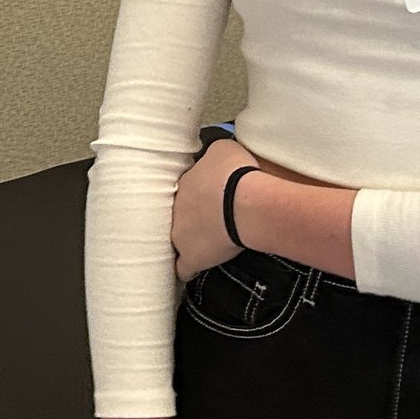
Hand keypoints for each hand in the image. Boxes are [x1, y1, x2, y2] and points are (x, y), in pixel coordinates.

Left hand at [171, 136, 257, 281]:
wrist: (244, 202)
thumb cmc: (236, 173)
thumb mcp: (223, 148)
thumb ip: (211, 154)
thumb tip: (212, 155)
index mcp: (182, 184)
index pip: (183, 190)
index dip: (196, 195)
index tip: (207, 197)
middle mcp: (174, 209)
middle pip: (178, 214)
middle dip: (189, 216)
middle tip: (208, 217)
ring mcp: (179, 236)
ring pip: (177, 239)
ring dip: (187, 240)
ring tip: (202, 242)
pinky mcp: (191, 258)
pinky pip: (183, 268)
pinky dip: (188, 269)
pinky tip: (193, 270)